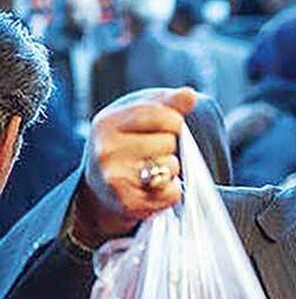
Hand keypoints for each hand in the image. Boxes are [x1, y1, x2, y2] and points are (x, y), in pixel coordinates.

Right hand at [74, 87, 198, 246]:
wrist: (102, 188)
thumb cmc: (126, 145)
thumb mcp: (140, 117)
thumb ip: (168, 103)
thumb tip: (190, 94)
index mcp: (108, 122)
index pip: (164, 116)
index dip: (174, 122)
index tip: (166, 127)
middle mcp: (105, 149)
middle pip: (169, 142)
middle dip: (168, 148)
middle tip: (150, 154)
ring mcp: (113, 178)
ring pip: (170, 167)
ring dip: (170, 171)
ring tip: (150, 171)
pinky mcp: (127, 203)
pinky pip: (171, 194)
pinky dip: (171, 192)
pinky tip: (153, 189)